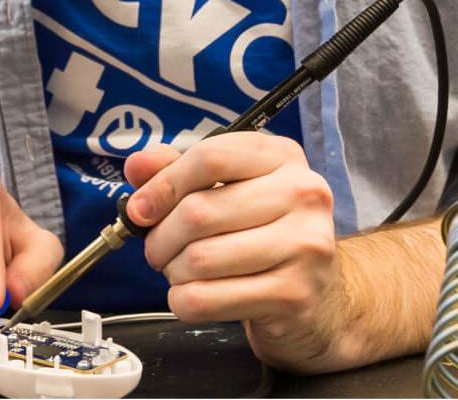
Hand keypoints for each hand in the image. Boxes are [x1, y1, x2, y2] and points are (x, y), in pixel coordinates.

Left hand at [124, 132, 359, 371]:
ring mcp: (304, 246)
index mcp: (283, 158)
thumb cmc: (266, 235)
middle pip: (198, 212)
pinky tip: (196, 295)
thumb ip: (181, 172)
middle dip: (161, 238)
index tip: (141, 208)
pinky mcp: (293, 294)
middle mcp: (302, 195)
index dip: (162, 185)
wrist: (319, 296)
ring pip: (198, 259)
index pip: (210, 158)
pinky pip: (206, 299)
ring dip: (173, 272)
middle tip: (160, 250)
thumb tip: (137, 166)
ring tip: (183, 271)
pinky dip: (184, 300)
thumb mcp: (230, 190)